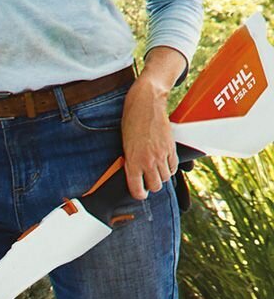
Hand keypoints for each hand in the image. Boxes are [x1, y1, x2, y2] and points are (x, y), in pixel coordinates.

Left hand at [121, 74, 177, 199]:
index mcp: (133, 162)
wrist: (145, 104)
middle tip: (148, 180)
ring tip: (156, 169)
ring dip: (161, 176)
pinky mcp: (171, 148)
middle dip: (151, 185)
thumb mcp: (125, 145)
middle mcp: (148, 161)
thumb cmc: (131, 122)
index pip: (137, 189)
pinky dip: (170, 168)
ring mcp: (161, 155)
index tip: (140, 193)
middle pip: (155, 186)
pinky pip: (173, 167)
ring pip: (165, 178)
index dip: (139, 194)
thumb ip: (131, 161)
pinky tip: (164, 162)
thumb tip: (135, 174)